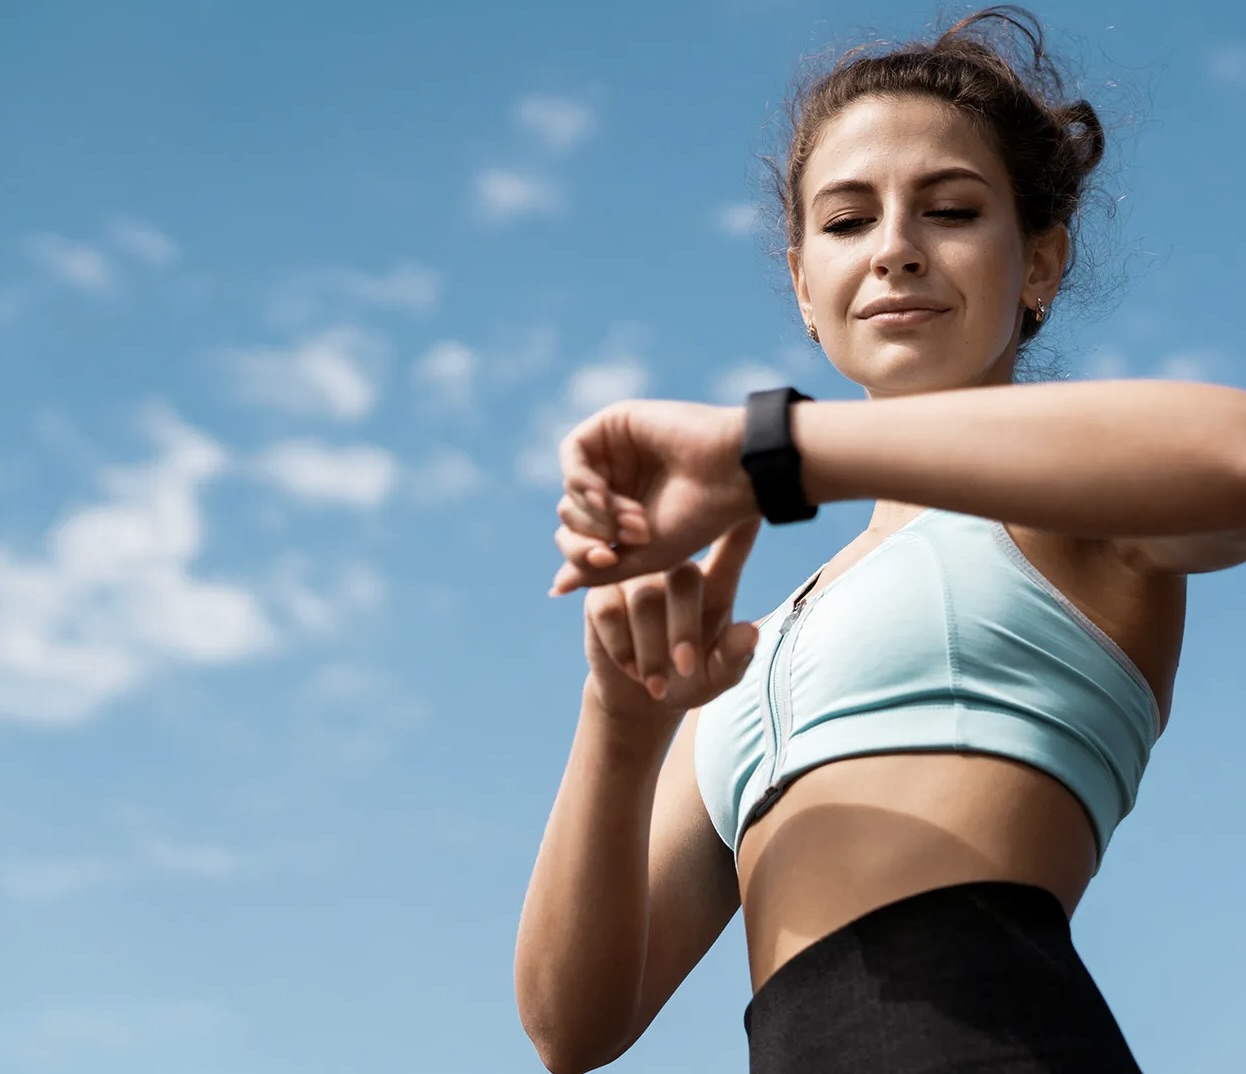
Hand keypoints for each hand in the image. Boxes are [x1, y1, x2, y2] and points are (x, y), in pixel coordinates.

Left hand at [551, 400, 758, 595]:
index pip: (576, 537)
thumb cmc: (699, 519)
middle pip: (569, 514)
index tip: (608, 559)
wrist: (733, 475)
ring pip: (570, 489)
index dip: (581, 554)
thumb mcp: (644, 558)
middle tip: (634, 534)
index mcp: (622, 514)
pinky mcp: (612, 424)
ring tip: (634, 518)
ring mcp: (613, 453)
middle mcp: (615, 482)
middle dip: (593, 531)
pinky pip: (572, 453)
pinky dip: (581, 480)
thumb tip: (557, 586)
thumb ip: (599, 571)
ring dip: (595, 511)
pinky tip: (603, 495)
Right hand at [583, 519, 761, 720]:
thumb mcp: (718, 676)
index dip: (743, 525)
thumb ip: (734, 657)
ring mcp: (635, 576)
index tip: (754, 505)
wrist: (638, 698)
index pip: (733, 545)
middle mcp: (675, 568)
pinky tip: (631, 669)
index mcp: (715, 582)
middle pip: (684, 579)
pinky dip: (622, 647)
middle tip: (685, 669)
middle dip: (684, 631)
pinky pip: (609, 611)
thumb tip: (749, 633)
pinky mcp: (600, 591)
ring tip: (657, 683)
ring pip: (644, 598)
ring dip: (651, 648)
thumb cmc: (689, 679)